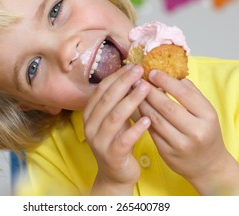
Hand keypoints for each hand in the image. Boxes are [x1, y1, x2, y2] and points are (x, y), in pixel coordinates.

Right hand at [83, 64, 150, 194]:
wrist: (115, 173)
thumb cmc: (117, 140)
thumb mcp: (115, 118)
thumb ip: (119, 100)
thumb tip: (135, 76)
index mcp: (90, 113)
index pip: (102, 89)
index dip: (117, 76)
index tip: (133, 65)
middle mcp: (90, 126)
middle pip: (107, 99)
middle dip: (124, 83)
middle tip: (140, 71)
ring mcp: (99, 141)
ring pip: (114, 117)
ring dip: (131, 101)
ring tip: (146, 89)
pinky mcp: (111, 155)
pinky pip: (124, 140)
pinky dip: (136, 129)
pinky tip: (148, 120)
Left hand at [139, 70, 238, 194]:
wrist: (208, 165)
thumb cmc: (205, 131)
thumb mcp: (206, 111)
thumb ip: (191, 92)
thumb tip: (170, 74)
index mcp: (208, 116)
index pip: (184, 94)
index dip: (166, 81)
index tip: (152, 72)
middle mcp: (196, 131)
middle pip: (166, 106)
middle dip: (149, 91)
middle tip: (137, 80)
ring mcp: (181, 144)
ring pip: (155, 119)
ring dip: (142, 103)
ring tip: (133, 92)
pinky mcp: (168, 154)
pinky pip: (151, 132)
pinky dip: (142, 118)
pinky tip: (136, 108)